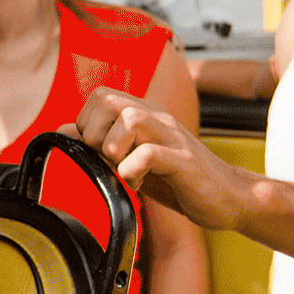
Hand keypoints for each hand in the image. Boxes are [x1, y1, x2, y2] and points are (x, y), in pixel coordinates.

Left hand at [71, 87, 255, 231]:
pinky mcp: (184, 160)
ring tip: (123, 171)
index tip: (96, 152)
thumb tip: (64, 129)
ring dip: (114, 149)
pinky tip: (137, 182)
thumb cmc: (179, 179)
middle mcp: (157, 118)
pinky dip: (133, 169)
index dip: (87, 124)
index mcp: (144, 114)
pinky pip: (149, 153)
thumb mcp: (134, 159)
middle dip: (95, 134)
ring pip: (129, 119)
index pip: (99, 96)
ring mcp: (172, 136)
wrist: (228, 198)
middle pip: (108, 100)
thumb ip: (102, 144)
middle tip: (106, 160)